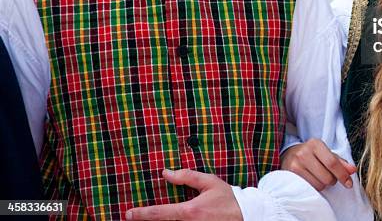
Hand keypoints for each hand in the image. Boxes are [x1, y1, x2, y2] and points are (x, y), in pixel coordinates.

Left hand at [125, 169, 242, 220]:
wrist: (246, 216)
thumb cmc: (227, 199)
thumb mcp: (209, 182)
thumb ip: (187, 177)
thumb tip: (166, 173)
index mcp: (190, 211)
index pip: (159, 213)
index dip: (141, 214)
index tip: (128, 213)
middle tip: (132, 218)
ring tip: (146, 219)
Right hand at [281, 138, 356, 190]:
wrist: (288, 155)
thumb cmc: (311, 155)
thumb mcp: (325, 153)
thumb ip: (340, 162)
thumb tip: (353, 170)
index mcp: (315, 144)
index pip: (332, 162)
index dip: (342, 175)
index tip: (349, 184)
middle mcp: (304, 152)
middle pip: (327, 177)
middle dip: (331, 180)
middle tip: (327, 175)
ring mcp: (296, 164)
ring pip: (319, 185)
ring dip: (322, 185)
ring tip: (316, 176)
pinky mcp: (291, 175)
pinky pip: (310, 189)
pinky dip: (314, 188)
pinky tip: (310, 180)